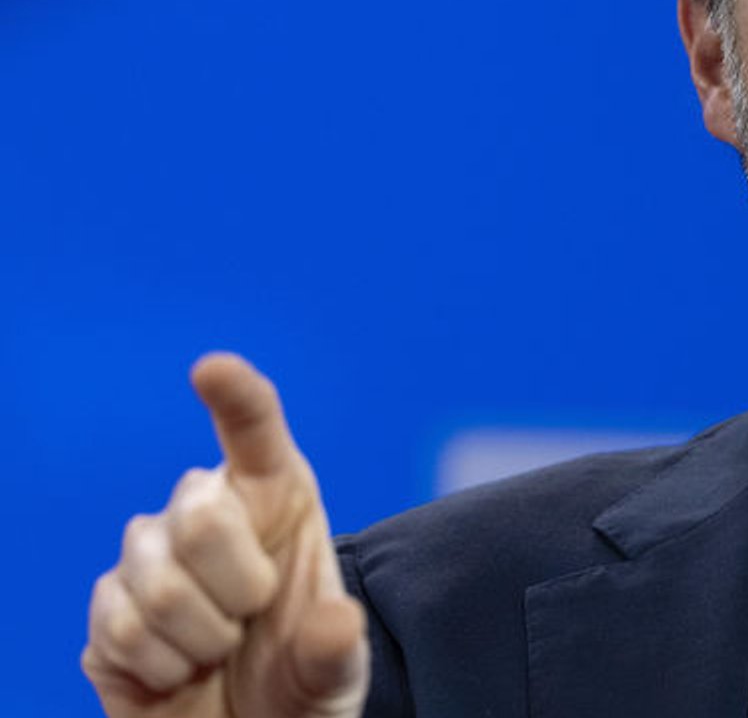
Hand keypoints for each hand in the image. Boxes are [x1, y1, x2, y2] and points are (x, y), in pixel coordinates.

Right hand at [82, 354, 368, 717]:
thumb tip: (337, 623)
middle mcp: (205, 512)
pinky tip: (180, 671)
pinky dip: (163, 667)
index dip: (234, 397)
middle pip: (199, 515)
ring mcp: (148, 558)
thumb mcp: (336, 672)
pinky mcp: (107, 608)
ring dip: (203, 640)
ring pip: (160, 584)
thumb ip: (337, 649)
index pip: (255, 432)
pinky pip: (122, 629)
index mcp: (276, 499)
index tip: (213, 369)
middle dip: (239, 587)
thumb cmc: (300, 683)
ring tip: (221, 650)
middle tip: (253, 618)